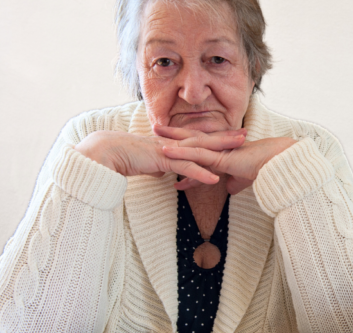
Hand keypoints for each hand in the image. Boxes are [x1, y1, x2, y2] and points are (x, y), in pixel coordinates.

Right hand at [74, 128, 245, 183]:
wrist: (106, 154)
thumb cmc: (124, 159)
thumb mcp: (147, 165)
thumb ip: (158, 167)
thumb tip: (163, 173)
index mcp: (172, 144)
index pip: (199, 139)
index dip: (216, 137)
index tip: (233, 136)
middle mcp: (173, 144)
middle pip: (205, 139)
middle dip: (226, 137)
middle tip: (246, 134)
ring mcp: (169, 151)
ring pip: (200, 149)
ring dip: (220, 149)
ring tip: (239, 149)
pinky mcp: (162, 160)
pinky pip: (185, 167)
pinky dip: (200, 173)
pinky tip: (214, 179)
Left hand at [155, 126, 296, 194]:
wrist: (278, 165)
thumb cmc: (266, 170)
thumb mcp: (246, 179)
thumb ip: (236, 182)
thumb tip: (229, 189)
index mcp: (225, 152)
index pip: (202, 150)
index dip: (187, 149)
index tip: (173, 150)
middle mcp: (220, 149)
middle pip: (192, 139)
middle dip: (174, 134)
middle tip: (156, 128)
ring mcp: (219, 151)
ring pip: (191, 143)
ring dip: (172, 138)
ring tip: (154, 134)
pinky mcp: (220, 158)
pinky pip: (197, 154)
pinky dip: (181, 152)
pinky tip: (166, 151)